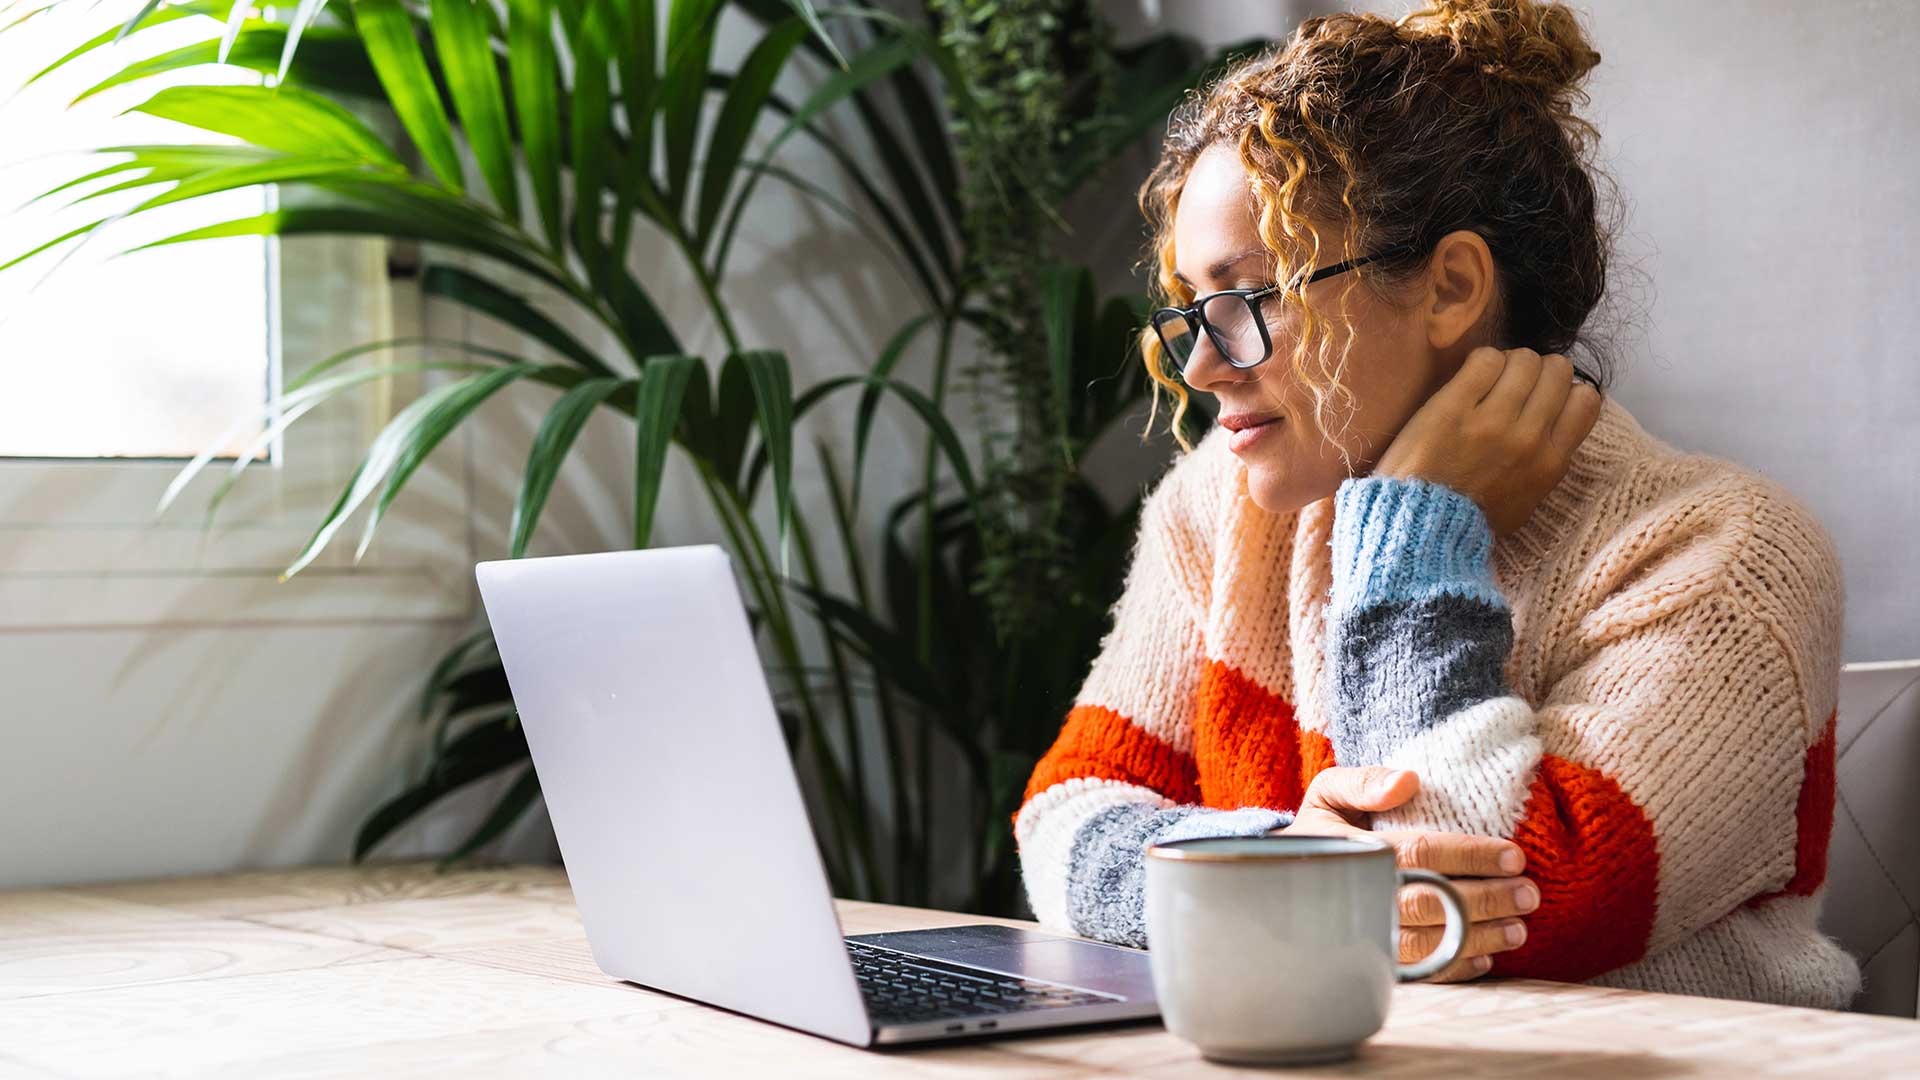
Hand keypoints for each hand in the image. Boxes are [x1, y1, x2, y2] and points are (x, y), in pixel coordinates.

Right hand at [1268, 766, 1538, 982]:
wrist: (1283, 878)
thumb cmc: (1319, 830)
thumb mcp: (1327, 793)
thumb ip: (1363, 781)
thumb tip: (1408, 781)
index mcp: (1351, 851)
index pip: (1420, 853)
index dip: (1469, 855)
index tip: (1514, 855)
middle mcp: (1357, 898)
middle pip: (1431, 904)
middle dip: (1485, 900)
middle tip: (1529, 895)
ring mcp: (1363, 935)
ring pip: (1430, 945)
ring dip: (1479, 938)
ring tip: (1519, 929)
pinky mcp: (1370, 961)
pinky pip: (1418, 974)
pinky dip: (1455, 969)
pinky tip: (1486, 958)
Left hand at [1372, 346, 1603, 536]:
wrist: (1421, 528)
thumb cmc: (1472, 518)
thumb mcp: (1528, 499)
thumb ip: (1547, 460)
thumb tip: (1558, 421)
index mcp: (1552, 462)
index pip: (1586, 400)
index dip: (1565, 389)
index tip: (1543, 396)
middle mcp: (1529, 438)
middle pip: (1557, 371)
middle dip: (1538, 371)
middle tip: (1512, 384)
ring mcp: (1492, 421)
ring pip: (1523, 360)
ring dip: (1508, 363)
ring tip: (1488, 380)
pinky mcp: (1454, 407)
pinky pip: (1485, 359)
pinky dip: (1481, 362)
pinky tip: (1468, 378)